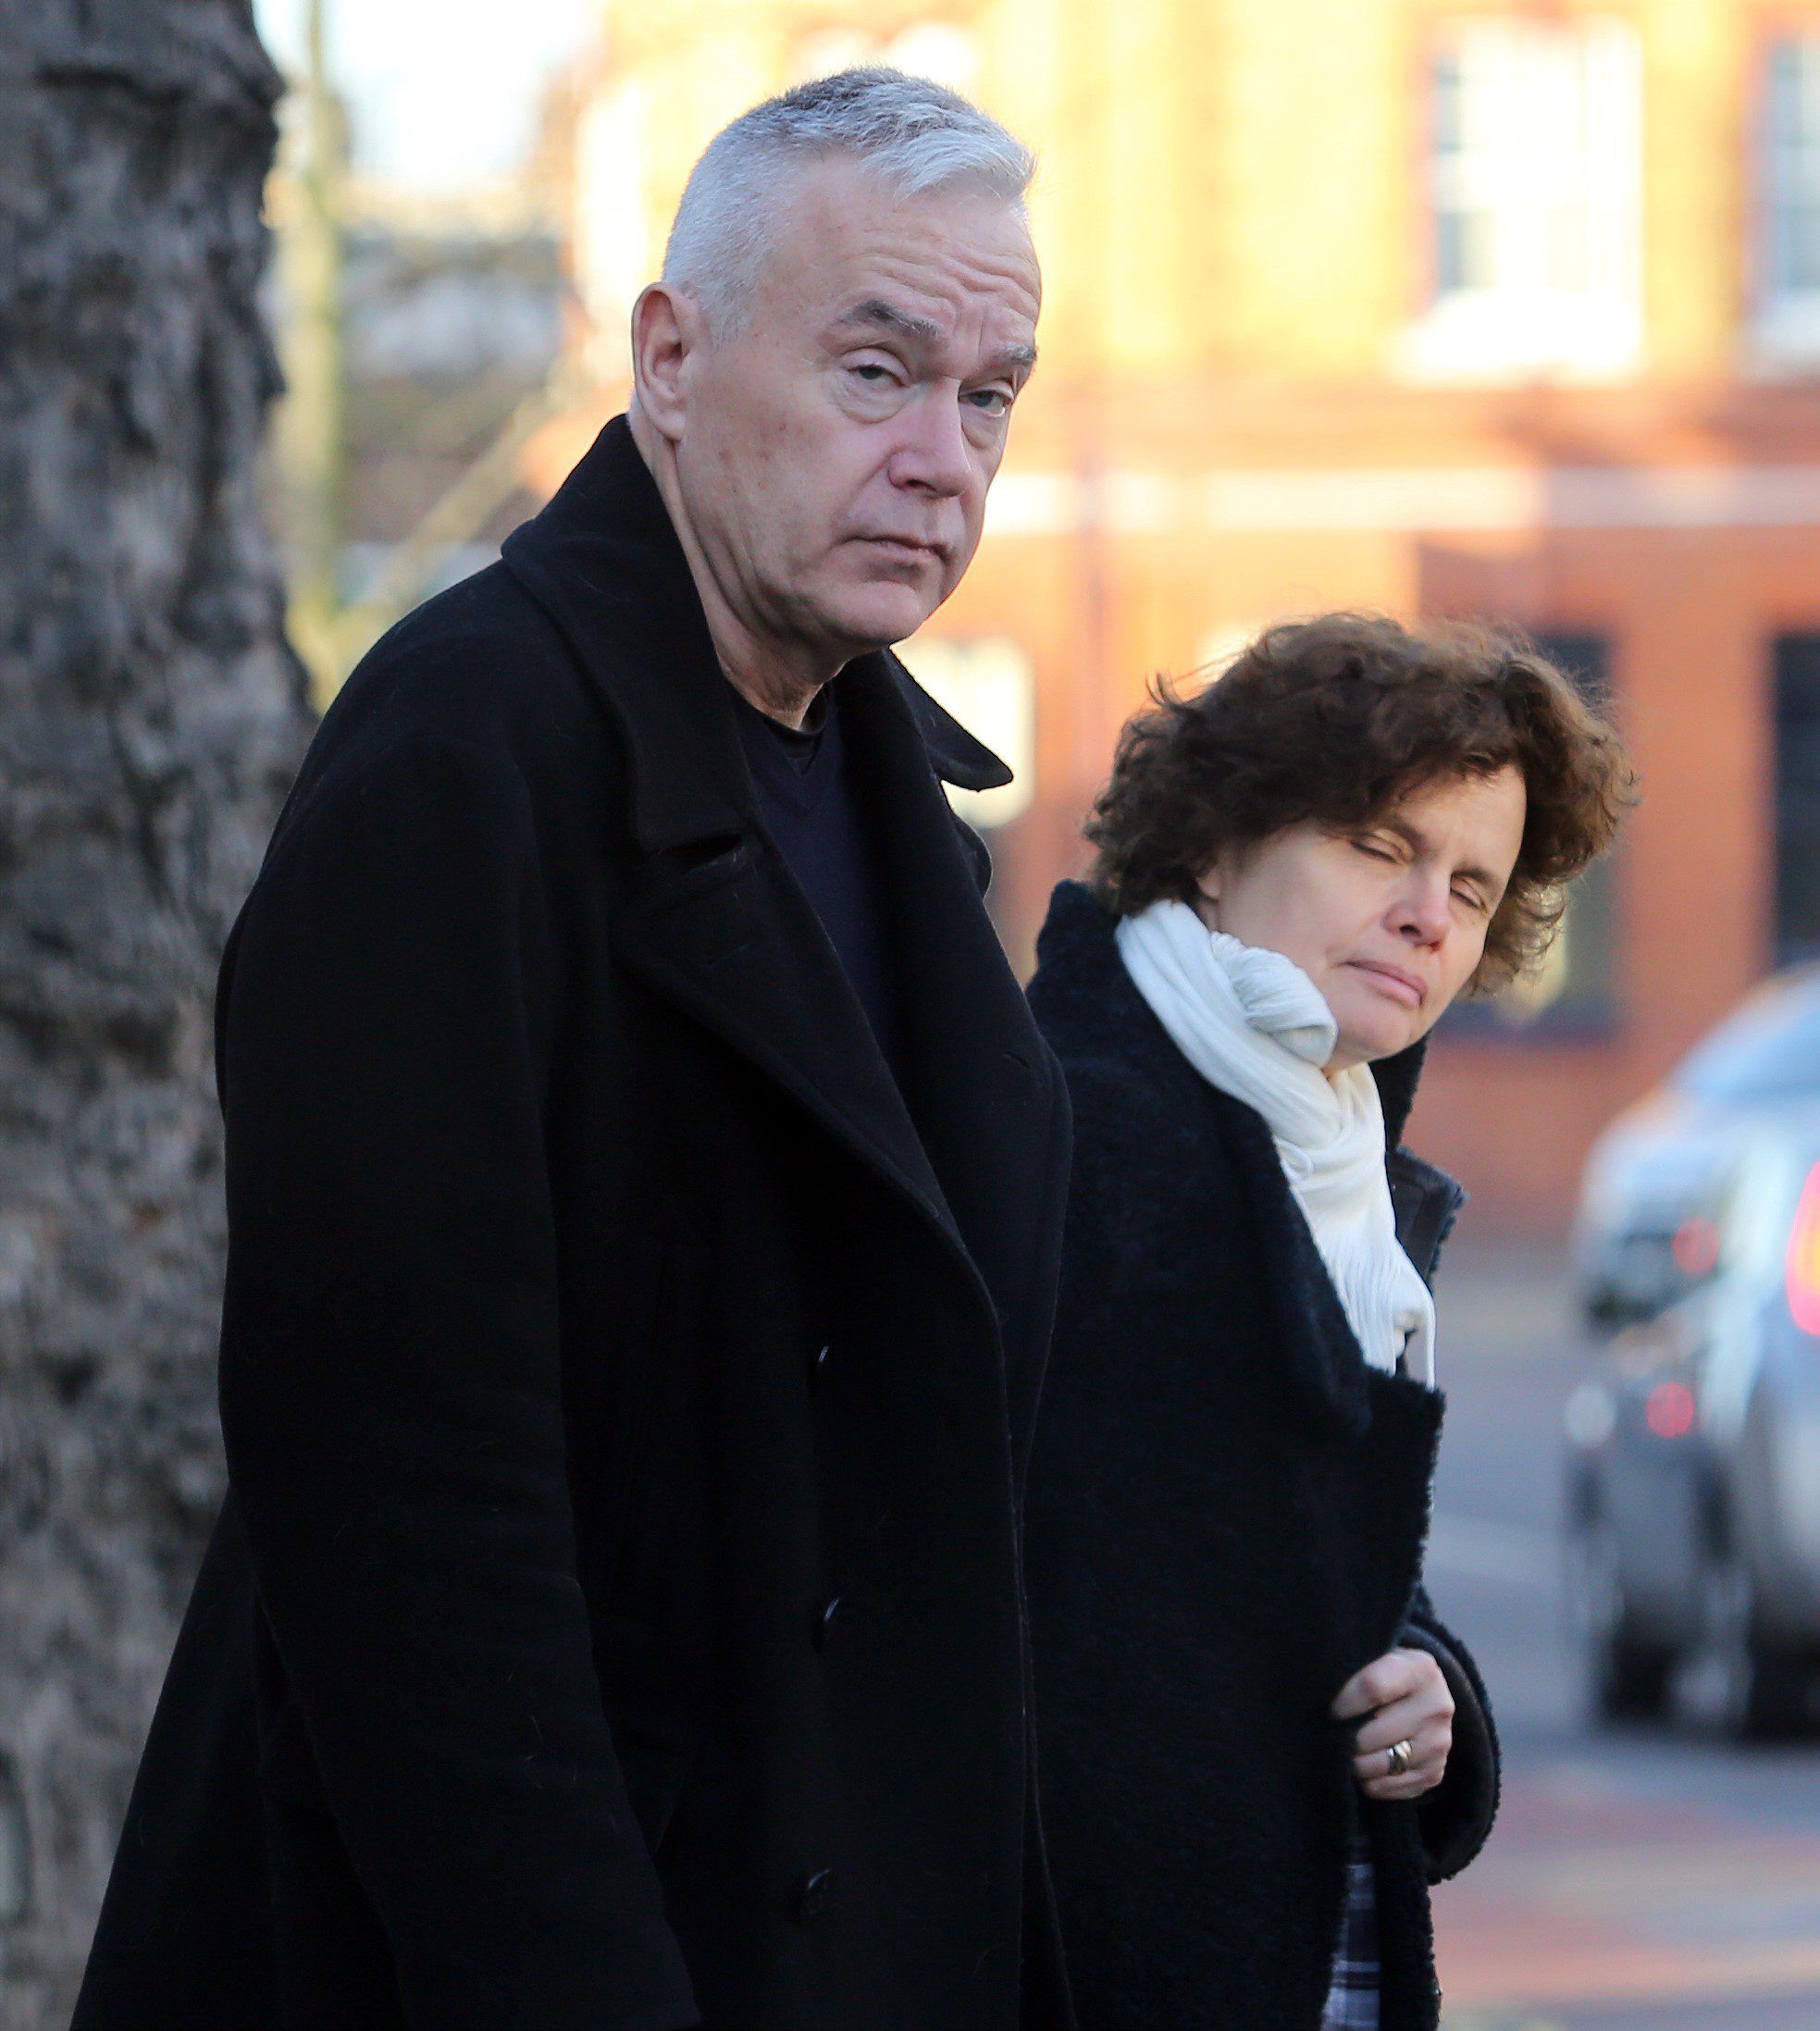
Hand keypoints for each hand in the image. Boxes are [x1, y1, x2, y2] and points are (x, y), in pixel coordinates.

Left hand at [1331, 1648, 1452, 1801]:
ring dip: (1354, 1763)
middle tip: (1329, 1733)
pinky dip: (1368, 1781)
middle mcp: (1437, 1707)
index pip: (1372, 1688)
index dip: (1342, 1703)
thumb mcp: (1375, 1656)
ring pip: (1379, 1765)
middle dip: (1344, 1738)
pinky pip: (1388, 1788)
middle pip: (1371, 1735)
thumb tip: (1312, 1690)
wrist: (1424, 1694)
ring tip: (1343, 1749)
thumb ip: (1353, 1668)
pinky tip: (1362, 1765)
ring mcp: (1439, 1744)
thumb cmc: (1384, 1671)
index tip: (1327, 1709)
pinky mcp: (1434, 1773)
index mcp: (1420, 1669)